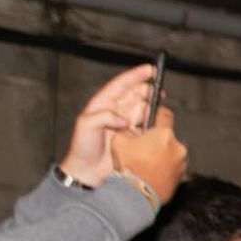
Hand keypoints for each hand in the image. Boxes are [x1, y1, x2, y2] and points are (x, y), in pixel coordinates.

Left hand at [59, 64, 154, 186]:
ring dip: (152, 106)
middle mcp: (115, 111)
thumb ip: (104, 116)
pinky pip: (147, 125)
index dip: (135, 76)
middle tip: (159, 92)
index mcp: (102, 104)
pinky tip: (157, 123)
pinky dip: (153, 122)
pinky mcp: (133, 136)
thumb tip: (125, 118)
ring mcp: (125, 123)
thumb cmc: (82, 148)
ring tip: (158, 109)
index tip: (150, 69)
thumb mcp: (86, 126)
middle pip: (135, 94)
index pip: (121, 85)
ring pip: (143, 108)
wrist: (88, 171)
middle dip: (148, 90)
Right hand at [111, 102, 187, 202]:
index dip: (157, 114)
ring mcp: (182, 163)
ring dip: (162, 154)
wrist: (136, 194)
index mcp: (164, 134)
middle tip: (143, 147)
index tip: (152, 117)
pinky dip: (164, 167)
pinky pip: (173, 166)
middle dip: (157, 139)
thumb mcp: (119, 140)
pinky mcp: (181, 176)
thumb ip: (128, 129)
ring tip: (146, 162)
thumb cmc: (129, 166)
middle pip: (167, 137)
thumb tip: (132, 128)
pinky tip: (152, 172)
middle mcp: (178, 147)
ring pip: (171, 152)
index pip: (165, 115)